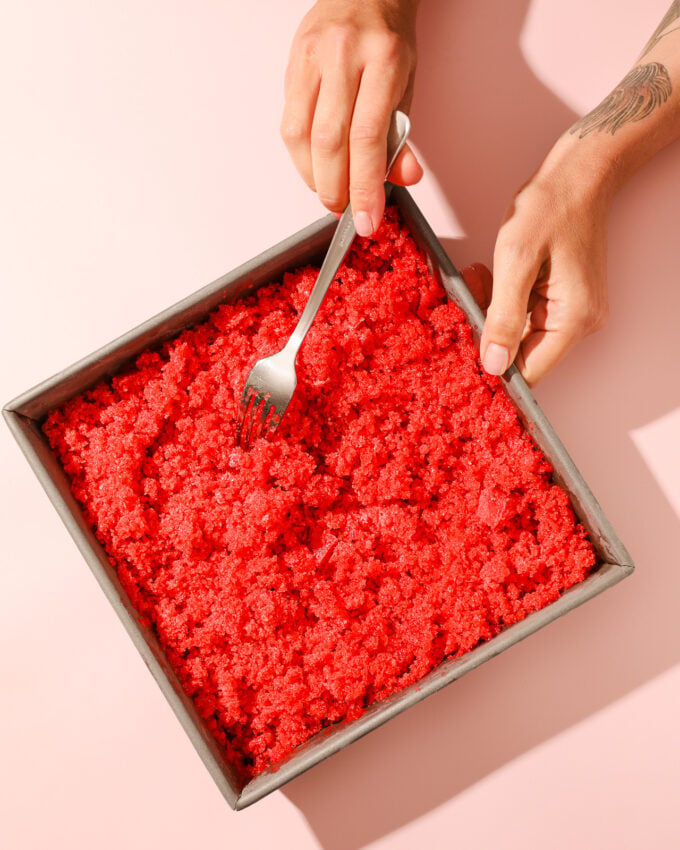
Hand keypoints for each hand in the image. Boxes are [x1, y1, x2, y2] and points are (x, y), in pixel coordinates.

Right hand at [281, 0, 422, 235]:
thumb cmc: (387, 40)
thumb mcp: (406, 84)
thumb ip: (401, 135)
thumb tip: (403, 179)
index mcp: (383, 59)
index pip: (368, 138)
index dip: (365, 186)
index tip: (367, 218)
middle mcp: (343, 55)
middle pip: (330, 142)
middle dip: (336, 189)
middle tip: (345, 211)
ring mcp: (312, 57)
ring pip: (301, 136)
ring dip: (313, 177)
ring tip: (329, 193)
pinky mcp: (291, 64)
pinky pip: (289, 123)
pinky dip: (301, 157)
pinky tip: (315, 167)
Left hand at [471, 139, 612, 385]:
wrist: (577, 176)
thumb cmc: (550, 208)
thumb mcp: (515, 261)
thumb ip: (503, 317)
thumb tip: (494, 366)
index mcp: (573, 319)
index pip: (531, 372)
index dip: (495, 366)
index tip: (467, 345)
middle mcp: (580, 323)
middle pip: (524, 354)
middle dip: (490, 332)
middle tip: (471, 296)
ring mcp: (574, 312)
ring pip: (521, 334)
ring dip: (494, 312)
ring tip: (482, 277)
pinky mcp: (564, 301)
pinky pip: (526, 315)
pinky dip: (505, 301)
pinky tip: (493, 276)